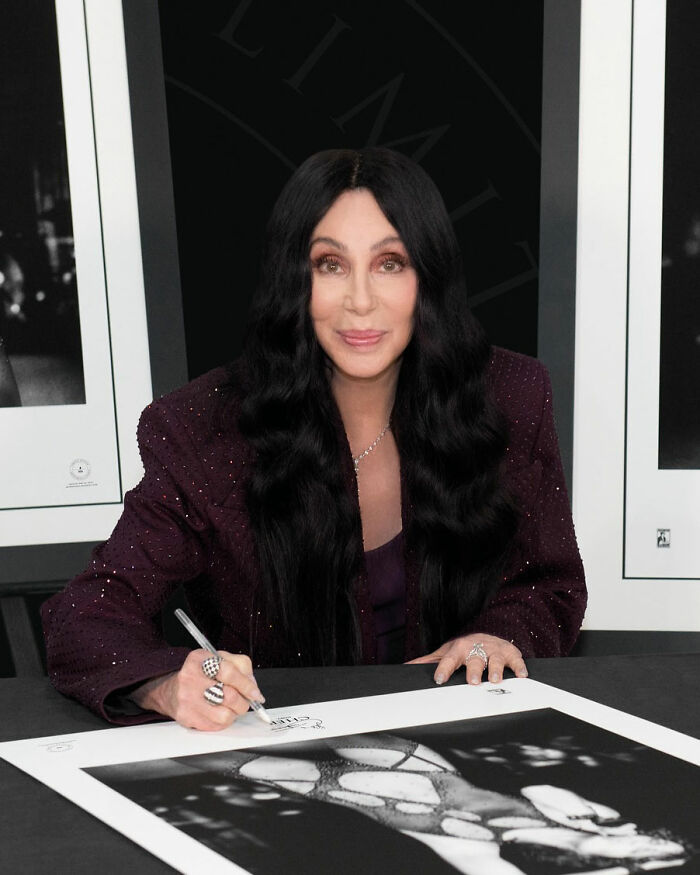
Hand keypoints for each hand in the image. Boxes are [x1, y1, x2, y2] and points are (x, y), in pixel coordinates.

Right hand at [130, 649, 263, 730]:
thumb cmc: (199, 673)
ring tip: (230, 706)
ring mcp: (186, 699)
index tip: (256, 694)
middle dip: (243, 701)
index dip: (246, 684)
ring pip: (224, 715)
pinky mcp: (186, 717)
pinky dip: (223, 720)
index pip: (228, 672)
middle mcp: (190, 678)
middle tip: (245, 700)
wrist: (169, 690)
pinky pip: (215, 726)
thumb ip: (240, 666)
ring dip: (234, 713)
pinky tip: (218, 711)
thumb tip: (253, 686)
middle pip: (229, 695)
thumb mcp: (217, 658)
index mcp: (199, 659)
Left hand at [406, 633, 527, 685]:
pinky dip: (520, 667)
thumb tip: (406, 668)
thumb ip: (429, 661)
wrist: (487, 633)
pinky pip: (517, 659)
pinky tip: (522, 676)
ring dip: (496, 669)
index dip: (444, 668)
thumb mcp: (446, 652)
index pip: (449, 659)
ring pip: (496, 659)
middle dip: (474, 670)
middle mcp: (477, 648)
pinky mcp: (510, 652)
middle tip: (473, 682)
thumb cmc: (464, 647)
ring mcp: (494, 650)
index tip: (439, 679)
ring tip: (495, 680)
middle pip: (475, 659)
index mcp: (459, 649)